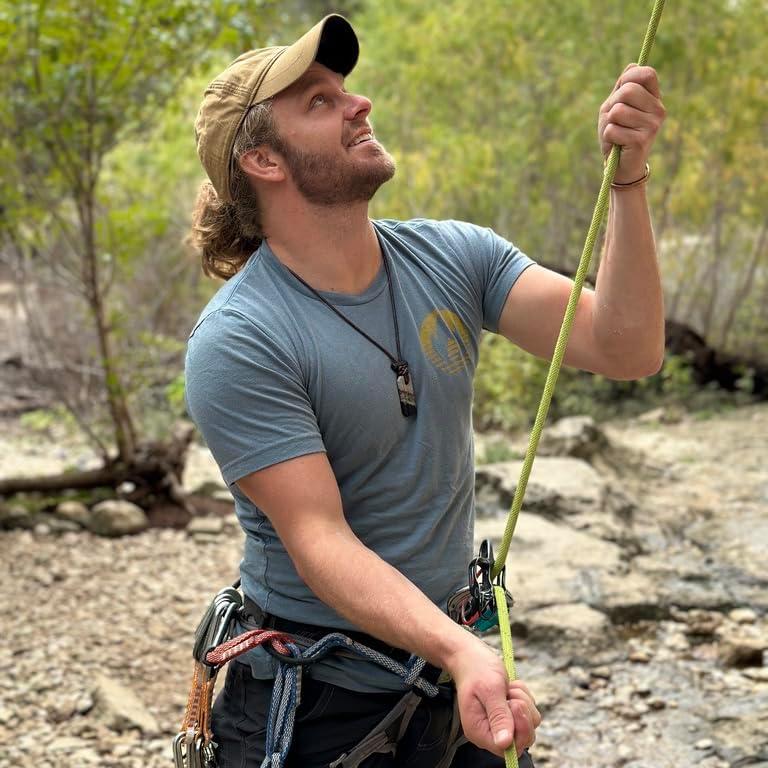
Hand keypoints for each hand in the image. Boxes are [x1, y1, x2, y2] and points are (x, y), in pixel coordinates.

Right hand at [447, 638, 541, 756]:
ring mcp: (502, 723)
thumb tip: (505, 744)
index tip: (515, 704)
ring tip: (508, 688)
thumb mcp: (489, 689)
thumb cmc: (477, 669)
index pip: (508, 749)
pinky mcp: (510, 714)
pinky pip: (529, 712)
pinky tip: (510, 687)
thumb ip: (498, 716)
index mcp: (479, 731)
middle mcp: (490, 732)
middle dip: (523, 713)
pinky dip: (524, 697)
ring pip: (529, 723)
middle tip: (510, 693)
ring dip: (523, 701)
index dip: (519, 730)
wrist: (471, 655)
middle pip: (523, 739)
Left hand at [598, 64, 665, 183]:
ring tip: (617, 133)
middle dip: (613, 104)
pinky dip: (608, 137)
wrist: (620, 166)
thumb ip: (622, 87)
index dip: (628, 79)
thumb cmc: (617, 134)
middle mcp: (659, 110)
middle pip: (627, 90)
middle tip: (615, 120)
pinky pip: (612, 129)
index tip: (620, 92)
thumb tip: (633, 65)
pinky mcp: (642, 140)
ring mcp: (653, 125)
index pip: (646, 74)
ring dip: (609, 123)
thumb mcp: (616, 106)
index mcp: (654, 99)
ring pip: (617, 111)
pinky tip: (617, 144)